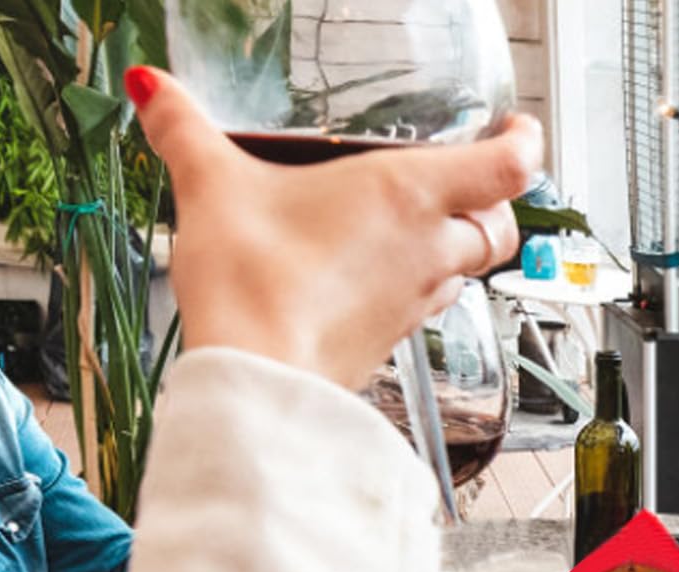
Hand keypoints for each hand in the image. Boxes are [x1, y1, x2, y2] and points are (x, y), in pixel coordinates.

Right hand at [126, 67, 538, 390]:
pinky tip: (379, 274)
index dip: (524, 143)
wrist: (258, 375)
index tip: (518, 128)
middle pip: (498, 227)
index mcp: (409, 195)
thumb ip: (184, 130)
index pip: (507, 169)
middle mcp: (428, 249)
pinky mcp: (394, 338)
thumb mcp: (211, 185)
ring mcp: (416, 300)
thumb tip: (154, 89)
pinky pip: (428, 304)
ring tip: (422, 223)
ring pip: (467, 269)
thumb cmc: (255, 282)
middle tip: (476, 180)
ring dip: (458, 245)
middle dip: (495, 203)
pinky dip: (420, 283)